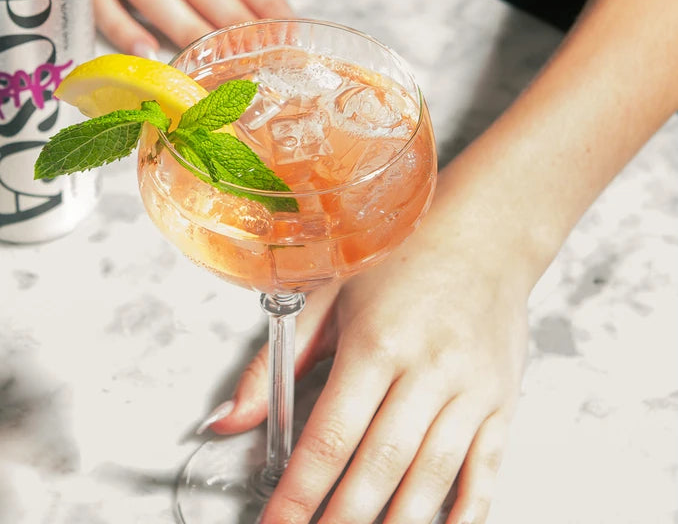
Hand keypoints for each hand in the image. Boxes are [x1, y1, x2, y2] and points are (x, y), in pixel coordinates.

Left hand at [211, 179, 532, 523]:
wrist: (486, 234)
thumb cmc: (401, 259)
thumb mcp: (325, 296)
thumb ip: (273, 365)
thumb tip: (228, 421)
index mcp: (376, 342)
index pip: (329, 437)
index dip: (299, 493)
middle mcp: (427, 371)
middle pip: (377, 467)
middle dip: (341, 518)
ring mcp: (470, 392)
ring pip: (429, 479)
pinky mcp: (502, 404)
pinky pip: (485, 472)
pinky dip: (464, 513)